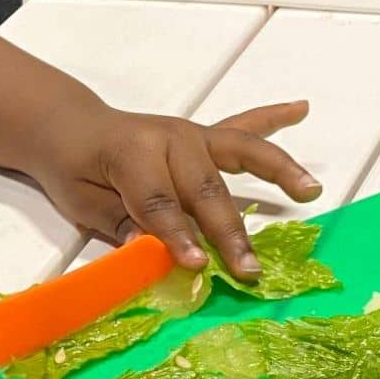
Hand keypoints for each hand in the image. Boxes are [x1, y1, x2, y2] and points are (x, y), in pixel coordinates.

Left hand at [31, 102, 320, 278]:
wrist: (70, 127)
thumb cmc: (73, 167)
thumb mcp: (82, 201)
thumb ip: (119, 223)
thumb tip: (151, 252)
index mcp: (132, 152)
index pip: (160, 202)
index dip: (177, 237)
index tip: (198, 266)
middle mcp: (169, 137)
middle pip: (205, 189)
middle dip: (227, 232)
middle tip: (247, 269)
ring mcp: (190, 134)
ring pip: (240, 154)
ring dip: (278, 172)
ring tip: (310, 190)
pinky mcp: (202, 137)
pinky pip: (242, 129)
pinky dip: (272, 119)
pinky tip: (300, 109)